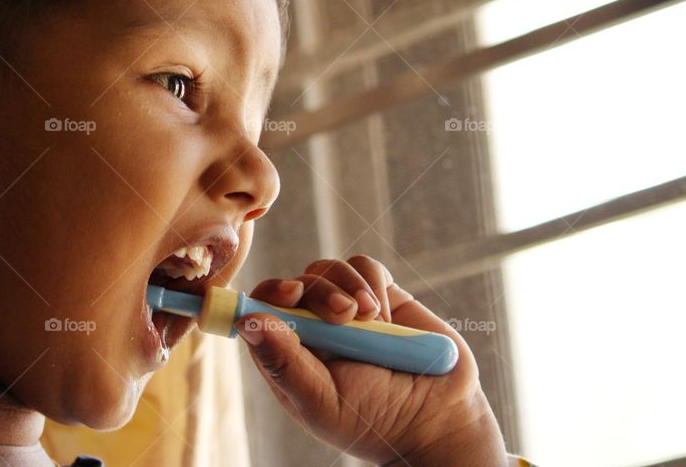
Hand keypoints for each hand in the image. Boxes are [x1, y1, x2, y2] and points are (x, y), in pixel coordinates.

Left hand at [235, 255, 507, 466]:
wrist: (438, 417)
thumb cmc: (373, 421)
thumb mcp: (322, 400)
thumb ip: (284, 362)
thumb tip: (246, 322)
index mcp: (288, 354)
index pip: (260, 308)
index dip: (269, 293)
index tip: (291, 294)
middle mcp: (312, 327)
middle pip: (298, 283)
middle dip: (320, 292)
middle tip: (345, 315)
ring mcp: (345, 308)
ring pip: (328, 268)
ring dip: (348, 286)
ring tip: (371, 318)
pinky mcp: (379, 293)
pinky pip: (363, 265)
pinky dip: (372, 282)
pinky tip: (386, 316)